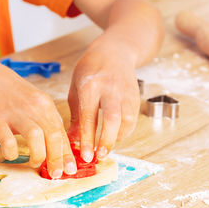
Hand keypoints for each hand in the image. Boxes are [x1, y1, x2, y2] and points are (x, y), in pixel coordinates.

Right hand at [0, 55, 75, 177]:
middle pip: (53, 135)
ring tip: (35, 163)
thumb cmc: (8, 91)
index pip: (61, 131)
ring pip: (36, 137)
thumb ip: (45, 118)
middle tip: (58, 174)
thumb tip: (57, 141)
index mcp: (45, 104)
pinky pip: (8, 140)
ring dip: (38, 155)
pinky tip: (11, 155)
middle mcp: (34, 107)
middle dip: (58, 158)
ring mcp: (15, 113)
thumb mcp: (33, 99)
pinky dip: (12, 151)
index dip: (67, 152)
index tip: (71, 168)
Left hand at [68, 36, 140, 161]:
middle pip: (112, 119)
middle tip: (99, 156)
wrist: (115, 51)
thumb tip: (73, 140)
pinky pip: (132, 119)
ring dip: (117, 138)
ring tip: (106, 148)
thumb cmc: (91, 69)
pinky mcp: (135, 97)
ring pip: (126, 121)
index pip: (89, 116)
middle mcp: (110, 88)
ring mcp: (125, 92)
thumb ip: (76, 114)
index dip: (87, 138)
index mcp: (91, 85)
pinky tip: (115, 137)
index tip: (85, 155)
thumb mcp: (77, 87)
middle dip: (106, 141)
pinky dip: (124, 131)